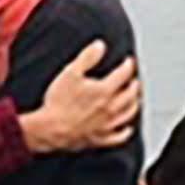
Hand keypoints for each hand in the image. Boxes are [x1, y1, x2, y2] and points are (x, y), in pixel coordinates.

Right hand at [19, 41, 140, 154]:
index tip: (128, 62)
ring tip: (134, 99)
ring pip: (128, 114)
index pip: (124, 74)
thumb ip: (87, 57)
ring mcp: (107, 124)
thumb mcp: (70, 73)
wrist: (50, 129)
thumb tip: (99, 46)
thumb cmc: (58, 102)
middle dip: (134, 85)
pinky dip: (126, 131)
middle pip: (130, 94)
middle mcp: (110, 108)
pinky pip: (119, 136)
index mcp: (104, 90)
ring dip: (134, 104)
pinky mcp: (100, 138)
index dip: (128, 65)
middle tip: (134, 80)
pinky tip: (127, 128)